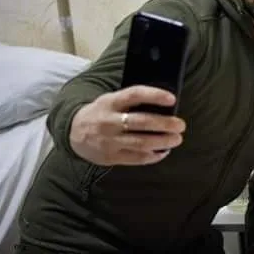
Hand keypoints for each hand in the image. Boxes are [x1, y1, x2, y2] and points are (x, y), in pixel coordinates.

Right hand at [69, 85, 185, 165]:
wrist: (73, 132)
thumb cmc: (101, 113)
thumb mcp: (110, 100)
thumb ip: (131, 102)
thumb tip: (164, 106)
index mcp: (111, 102)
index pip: (135, 95)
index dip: (154, 96)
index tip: (172, 99)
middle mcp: (109, 121)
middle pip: (141, 122)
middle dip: (164, 124)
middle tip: (181, 125)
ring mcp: (110, 141)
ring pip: (141, 143)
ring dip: (163, 142)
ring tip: (176, 139)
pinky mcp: (111, 156)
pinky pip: (136, 158)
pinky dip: (153, 156)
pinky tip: (163, 152)